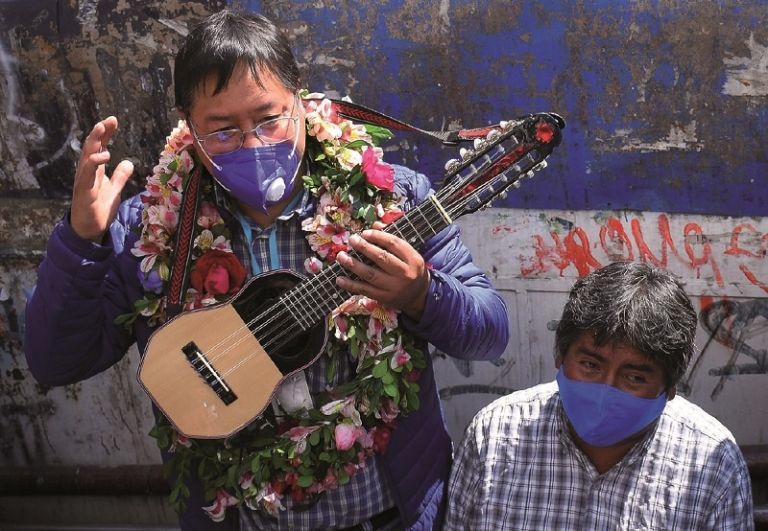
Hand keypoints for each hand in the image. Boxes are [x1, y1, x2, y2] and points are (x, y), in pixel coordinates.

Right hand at [70, 116, 133, 241]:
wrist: (89, 229)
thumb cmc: (99, 208)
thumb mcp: (115, 189)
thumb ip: (120, 176)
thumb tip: (128, 162)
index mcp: (95, 169)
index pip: (100, 147)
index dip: (106, 134)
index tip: (114, 120)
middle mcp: (87, 172)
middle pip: (92, 147)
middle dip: (99, 132)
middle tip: (109, 120)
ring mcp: (84, 180)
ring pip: (87, 156)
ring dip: (94, 142)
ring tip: (102, 129)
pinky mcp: (84, 191)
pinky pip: (86, 174)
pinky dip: (92, 164)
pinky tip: (102, 156)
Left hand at [335, 224, 430, 319]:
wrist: (419, 296)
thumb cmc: (410, 269)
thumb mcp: (409, 254)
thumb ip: (392, 240)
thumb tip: (374, 225)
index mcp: (412, 258)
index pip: (394, 244)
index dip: (378, 237)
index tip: (364, 233)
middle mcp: (404, 273)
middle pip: (382, 258)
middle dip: (364, 248)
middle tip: (351, 240)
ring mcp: (394, 287)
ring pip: (371, 275)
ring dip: (353, 265)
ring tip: (341, 256)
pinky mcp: (385, 298)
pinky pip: (365, 290)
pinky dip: (351, 285)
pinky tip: (340, 279)